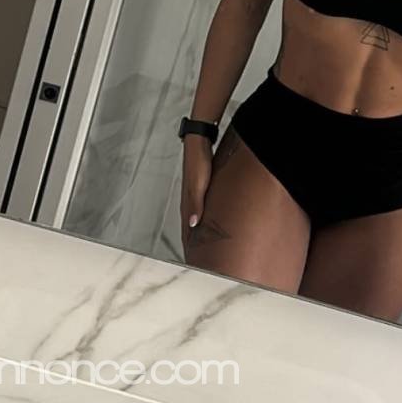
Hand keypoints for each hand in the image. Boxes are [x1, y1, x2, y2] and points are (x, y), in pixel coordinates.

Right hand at [180, 137, 213, 257]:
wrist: (199, 141)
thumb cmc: (198, 160)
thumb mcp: (198, 183)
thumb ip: (196, 203)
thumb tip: (194, 225)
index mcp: (188, 203)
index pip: (188, 231)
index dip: (191, 246)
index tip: (195, 261)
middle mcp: (190, 201)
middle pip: (193, 228)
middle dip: (197, 243)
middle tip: (203, 259)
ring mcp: (196, 195)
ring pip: (199, 219)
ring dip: (203, 232)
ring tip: (208, 246)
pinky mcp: (202, 188)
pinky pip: (204, 209)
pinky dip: (207, 219)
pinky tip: (213, 221)